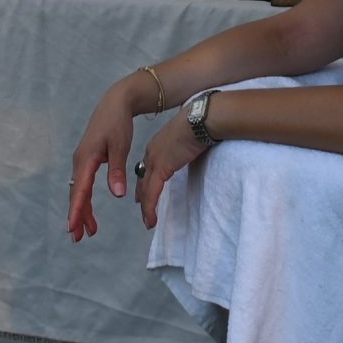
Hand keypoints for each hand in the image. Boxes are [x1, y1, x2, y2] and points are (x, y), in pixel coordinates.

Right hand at [67, 81, 141, 241]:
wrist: (116, 103)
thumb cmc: (118, 122)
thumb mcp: (120, 146)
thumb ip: (117, 170)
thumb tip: (117, 195)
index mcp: (86, 158)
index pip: (80, 189)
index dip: (77, 209)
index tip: (73, 227)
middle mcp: (79, 161)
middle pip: (75, 193)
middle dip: (76, 215)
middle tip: (78, 238)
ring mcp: (82, 161)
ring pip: (79, 190)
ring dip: (82, 210)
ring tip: (87, 231)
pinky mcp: (87, 160)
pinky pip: (83, 184)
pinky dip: (85, 199)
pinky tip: (89, 212)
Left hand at [136, 112, 209, 228]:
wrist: (200, 119)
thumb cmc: (200, 125)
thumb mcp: (187, 140)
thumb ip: (183, 151)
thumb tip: (187, 157)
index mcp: (157, 145)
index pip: (147, 168)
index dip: (145, 182)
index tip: (143, 193)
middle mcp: (152, 153)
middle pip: (143, 180)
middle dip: (142, 196)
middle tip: (142, 209)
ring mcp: (155, 161)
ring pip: (146, 190)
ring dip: (146, 208)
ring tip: (149, 222)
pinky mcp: (161, 168)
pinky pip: (152, 193)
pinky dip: (150, 208)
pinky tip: (151, 220)